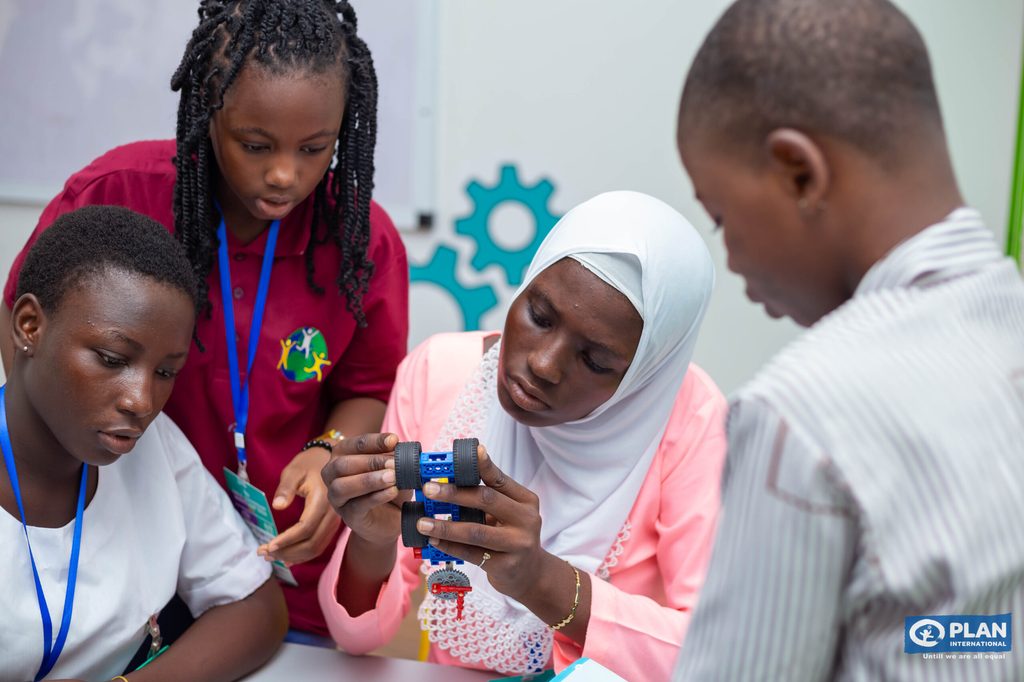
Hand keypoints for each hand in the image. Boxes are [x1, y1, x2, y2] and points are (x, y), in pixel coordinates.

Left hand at [258, 447, 341, 563]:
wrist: (329, 460)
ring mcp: (334, 521)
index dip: (287, 540)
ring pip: (316, 547)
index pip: (305, 527)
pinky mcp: (331, 525)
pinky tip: (287, 558)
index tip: (268, 546)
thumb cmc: (308, 464)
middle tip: (263, 553)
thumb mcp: (294, 471)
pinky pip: (319, 545)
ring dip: (294, 556)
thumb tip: (277, 506)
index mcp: (323, 500)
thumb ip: (286, 488)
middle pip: (312, 543)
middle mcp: (332, 514)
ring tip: (271, 557)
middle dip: (287, 552)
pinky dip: (303, 554)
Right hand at [320, 432, 402, 547]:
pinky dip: (375, 497)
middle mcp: (332, 475)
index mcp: (342, 456)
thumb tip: (404, 450)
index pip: (354, 444)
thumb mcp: (394, 470)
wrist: (388, 521)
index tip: (394, 440)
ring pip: (342, 486)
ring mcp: (337, 497)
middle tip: (393, 463)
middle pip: (342, 464)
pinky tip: (392, 491)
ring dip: (369, 480)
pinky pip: (356, 506)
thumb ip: (396, 460)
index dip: (374, 441)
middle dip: (370, 461)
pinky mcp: (348, 516)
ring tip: (392, 477)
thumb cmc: (388, 488)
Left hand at [413, 444, 548, 601]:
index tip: (458, 457)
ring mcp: (518, 544)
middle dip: (453, 494)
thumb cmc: (512, 537)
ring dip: (445, 527)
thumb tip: (450, 480)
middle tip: (428, 489)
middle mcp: (526, 519)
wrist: (531, 574)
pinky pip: (471, 554)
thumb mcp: (509, 513)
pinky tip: (433, 541)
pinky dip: (449, 547)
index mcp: (526, 500)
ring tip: (422, 523)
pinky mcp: (506, 566)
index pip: (499, 479)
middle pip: (486, 500)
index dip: (480, 465)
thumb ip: (488, 497)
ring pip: (476, 531)